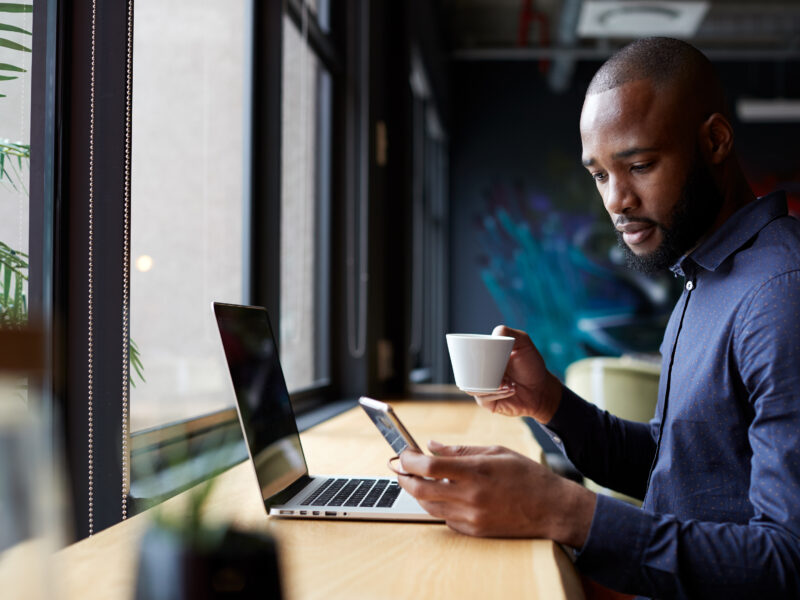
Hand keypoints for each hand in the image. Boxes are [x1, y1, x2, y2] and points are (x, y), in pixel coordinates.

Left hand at [397, 441, 594, 547]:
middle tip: (401, 468)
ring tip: (421, 479)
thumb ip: (460, 450)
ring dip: (419, 492)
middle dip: (404, 478)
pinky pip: (445, 518)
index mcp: (476, 471)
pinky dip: (439, 505)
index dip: (410, 459)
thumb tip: (432, 446)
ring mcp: (471, 517)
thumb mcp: (496, 452)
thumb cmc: (527, 476)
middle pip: (421, 490)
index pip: (429, 466)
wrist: (552, 509)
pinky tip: (446, 494)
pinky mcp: (474, 531)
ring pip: (429, 506)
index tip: (404, 453)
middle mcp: (471, 497)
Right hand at [469, 325, 561, 422]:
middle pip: (465, 373)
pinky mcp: (487, 402)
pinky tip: (510, 390)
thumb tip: (495, 332)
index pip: (466, 356)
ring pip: (473, 387)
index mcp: (483, 358)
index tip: (488, 358)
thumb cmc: (531, 365)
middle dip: (480, 373)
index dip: (470, 356)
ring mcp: (482, 388)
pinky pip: (482, 399)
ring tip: (508, 383)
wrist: (542, 389)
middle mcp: (480, 373)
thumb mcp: (523, 343)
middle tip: (502, 375)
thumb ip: (510, 332)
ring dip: (491, 385)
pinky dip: (496, 394)